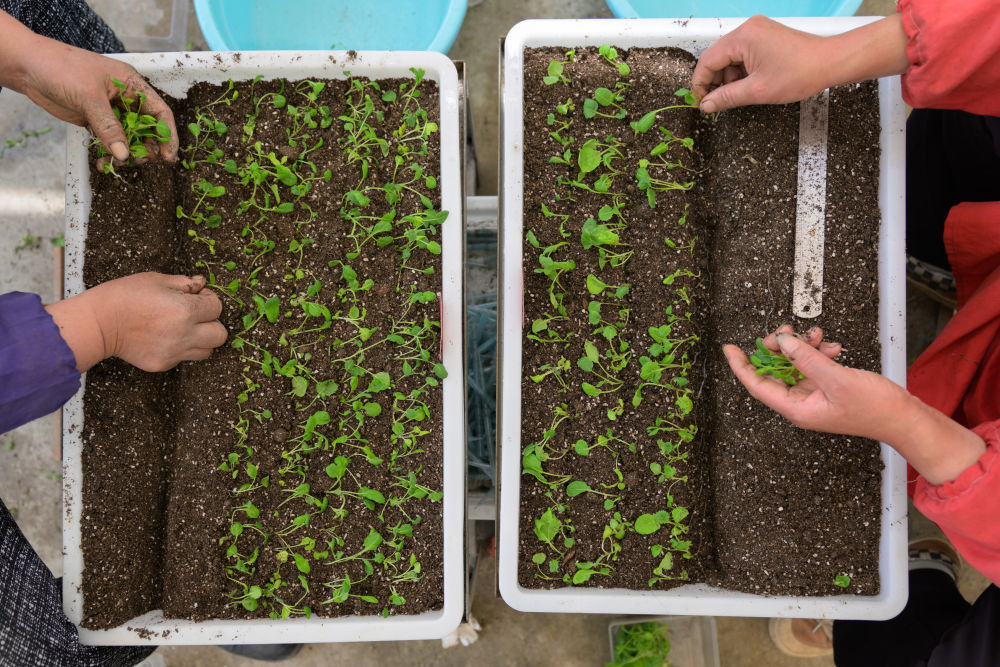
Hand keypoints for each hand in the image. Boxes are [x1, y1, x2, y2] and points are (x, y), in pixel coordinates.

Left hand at [0, 11, 177, 163]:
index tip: (167, 155)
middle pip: (147, 128)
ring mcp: (110, 111)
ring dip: (127, 153)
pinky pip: (110, 141)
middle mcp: (125, 98)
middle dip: (146, 147)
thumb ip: (109, 127)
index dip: (167, 134)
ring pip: (129, 138)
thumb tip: (124, 154)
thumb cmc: (61, 68)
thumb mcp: (89, 97)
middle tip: (139, 161)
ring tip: (118, 163)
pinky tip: (104, 162)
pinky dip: (110, 153)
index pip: (159, 111)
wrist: (28, 68)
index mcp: (131, 84)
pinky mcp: (95, 121)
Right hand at [47, 273, 226, 372]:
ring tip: (182, 328)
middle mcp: (184, 334)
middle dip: (212, 323)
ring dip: (201, 339)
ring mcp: (174, 352)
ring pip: (207, 351)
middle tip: (196, 316)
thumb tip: (202, 284)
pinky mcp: (163, 364)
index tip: (196, 297)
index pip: (217, 308)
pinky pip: (183, 358)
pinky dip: (180, 349)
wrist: (97, 323)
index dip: (209, 300)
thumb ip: (185, 283)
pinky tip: (162, 337)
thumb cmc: (124, 295)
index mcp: (185, 310)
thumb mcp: (156, 279)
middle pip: (220, 335)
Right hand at [691, 14, 909, 113]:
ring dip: (729, 78)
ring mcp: (757, 31)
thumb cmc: (803, 71)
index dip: (700, 83)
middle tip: (716, 102)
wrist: (830, 62)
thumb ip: (727, 98)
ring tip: (739, 95)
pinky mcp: (765, 36)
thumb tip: (707, 104)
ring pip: (730, 57)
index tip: (698, 100)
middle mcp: (748, 29)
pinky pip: (743, 54)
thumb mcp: (758, 91)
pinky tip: (749, 85)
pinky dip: (741, 71)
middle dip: (715, 81)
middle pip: (717, 57)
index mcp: (743, 37)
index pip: (708, 60)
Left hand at [724, 325, 986, 484]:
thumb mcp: (838, 379)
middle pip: (775, 371)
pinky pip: (813, 366)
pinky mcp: (828, 388)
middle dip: (778, 348)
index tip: (729, 348)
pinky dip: (818, 353)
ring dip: (802, 347)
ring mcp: (814, 396)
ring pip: (795, 365)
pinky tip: (831, 345)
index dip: (741, 366)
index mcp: (796, 409)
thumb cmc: (875, 407)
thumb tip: (783, 342)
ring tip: (816, 335)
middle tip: (785, 330)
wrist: (905, 418)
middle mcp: (801, 404)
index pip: (757, 385)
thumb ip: (807, 359)